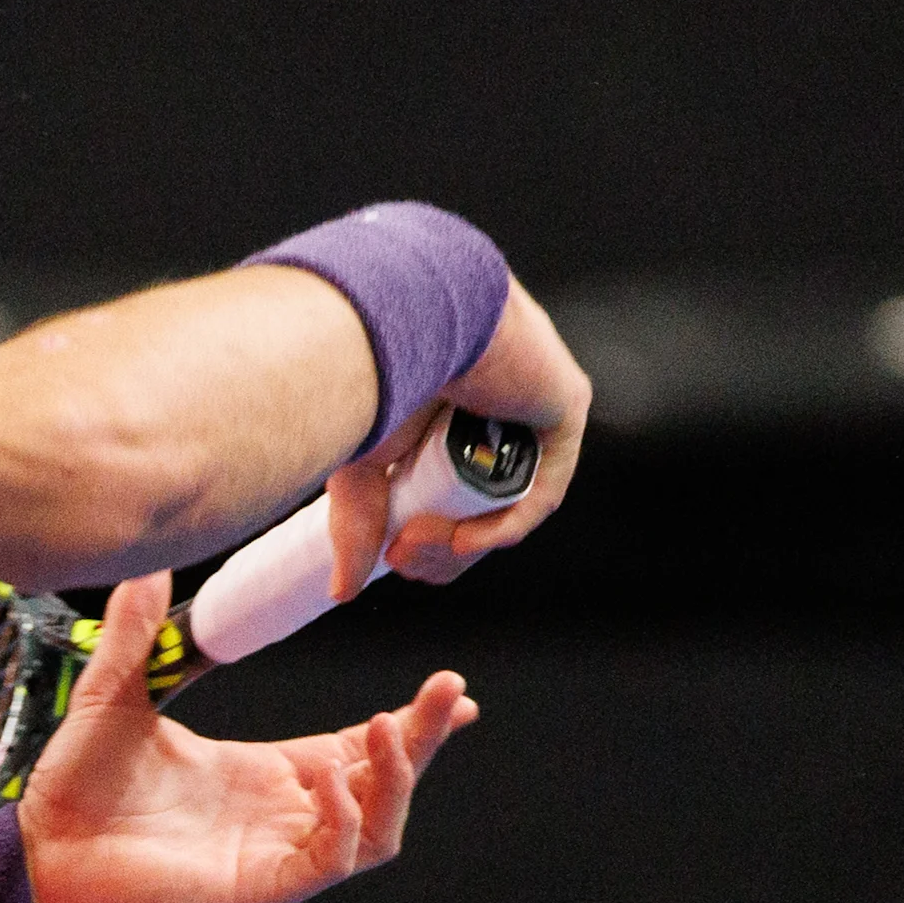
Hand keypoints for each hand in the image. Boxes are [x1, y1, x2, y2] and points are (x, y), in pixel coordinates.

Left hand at [16, 571, 477, 902]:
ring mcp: (277, 854)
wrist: (37, 854)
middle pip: (382, 782)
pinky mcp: (260, 886)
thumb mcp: (112, 695)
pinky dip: (342, 817)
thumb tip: (147, 565)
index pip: (356, 748)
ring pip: (376, 827)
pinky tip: (330, 775)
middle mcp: (281, 814)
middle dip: (422, 740)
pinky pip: (331, 859)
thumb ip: (135, 633)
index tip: (451, 690)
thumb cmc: (76, 790)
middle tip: (453, 692)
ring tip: (395, 723)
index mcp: (262, 773)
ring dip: (395, 778)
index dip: (406, 723)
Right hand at [327, 274, 591, 595]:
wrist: (401, 311)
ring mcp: (531, 399)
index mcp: (446, 402)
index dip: (425, 531)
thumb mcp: (355, 458)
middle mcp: (494, 397)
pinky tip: (463, 541)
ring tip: (415, 551)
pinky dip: (505, 522)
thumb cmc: (367, 363)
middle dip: (442, 546)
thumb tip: (341, 591)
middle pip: (481, 498)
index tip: (392, 557)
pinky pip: (542, 481)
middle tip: (403, 561)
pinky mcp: (562, 402)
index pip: (449, 485)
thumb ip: (354, 522)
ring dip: (467, 541)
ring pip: (511, 493)